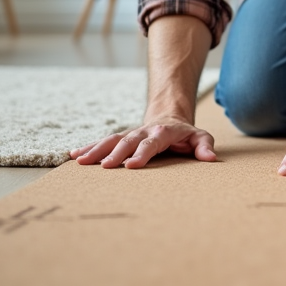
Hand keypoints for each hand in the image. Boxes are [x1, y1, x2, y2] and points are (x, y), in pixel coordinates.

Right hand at [70, 119, 216, 168]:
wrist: (169, 118)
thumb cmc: (185, 134)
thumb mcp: (199, 136)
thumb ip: (204, 146)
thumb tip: (211, 158)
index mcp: (162, 133)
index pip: (151, 143)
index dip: (142, 153)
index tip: (132, 165)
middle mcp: (143, 131)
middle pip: (128, 141)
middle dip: (115, 153)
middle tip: (105, 166)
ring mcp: (130, 134)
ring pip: (111, 140)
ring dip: (96, 150)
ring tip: (80, 160)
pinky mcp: (121, 138)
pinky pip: (104, 142)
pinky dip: (90, 147)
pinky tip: (75, 155)